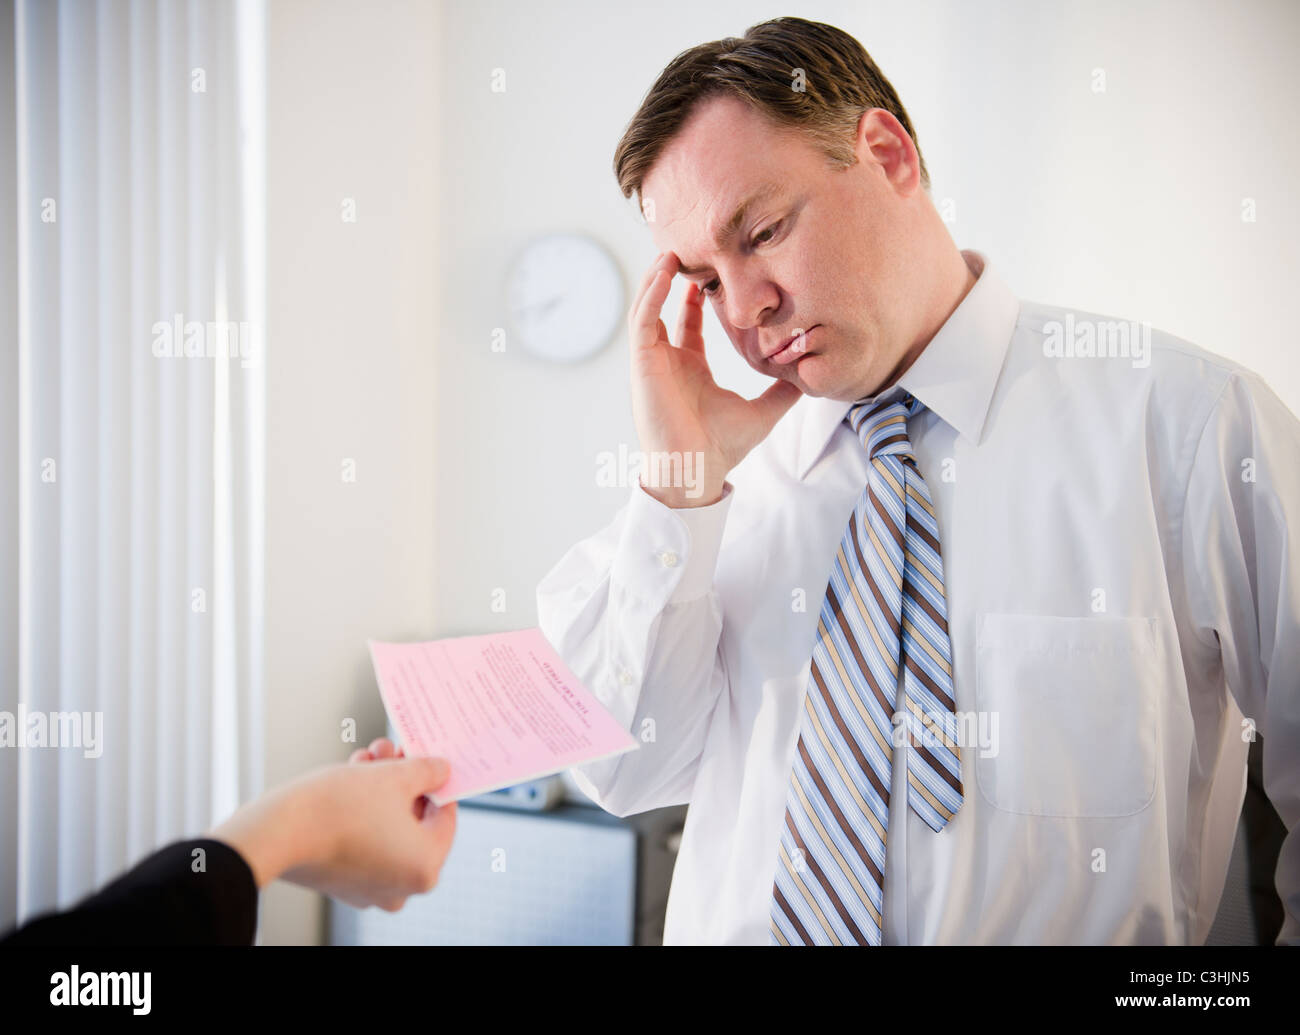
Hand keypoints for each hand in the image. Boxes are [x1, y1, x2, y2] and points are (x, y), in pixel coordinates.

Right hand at [209, 746, 456, 911]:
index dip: (436, 779)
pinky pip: (366, 840)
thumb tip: (443, 771)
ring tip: (368, 755)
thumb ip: (428, 772)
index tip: (426, 756)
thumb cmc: (338, 807)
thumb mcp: (394, 777)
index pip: (445, 814)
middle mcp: (402, 887)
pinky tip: (353, 776)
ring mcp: (372, 888)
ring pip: (388, 825)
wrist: (275, 833)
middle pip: (414, 819)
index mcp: (425, 867)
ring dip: (380, 787)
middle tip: (392, 748)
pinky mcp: (344, 882)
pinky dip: (363, 810)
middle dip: (402, 778)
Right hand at [628, 251, 801, 507]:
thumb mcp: (763, 412)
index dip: (695, 297)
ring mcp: (653, 361)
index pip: (688, 324)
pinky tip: (667, 272)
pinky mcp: (643, 364)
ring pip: (647, 307)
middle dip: (671, 278)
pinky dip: (651, 294)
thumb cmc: (722, 448)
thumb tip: (809, 375)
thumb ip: (782, 392)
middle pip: (662, 307)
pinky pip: (642, 320)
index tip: (711, 272)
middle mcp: (668, 361)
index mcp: (691, 369)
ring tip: (672, 249)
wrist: (696, 470)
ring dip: (657, 278)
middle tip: (687, 247)